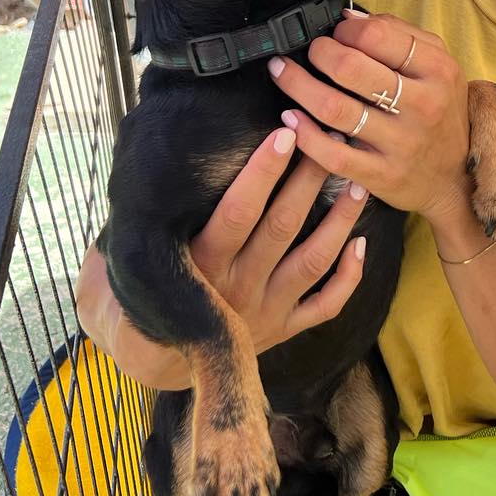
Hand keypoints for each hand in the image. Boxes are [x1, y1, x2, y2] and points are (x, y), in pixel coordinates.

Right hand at [76, 128, 369, 385]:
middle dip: (309, 181)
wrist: (155, 360)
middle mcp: (236, 286)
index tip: (284, 134)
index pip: (237, 211)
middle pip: (282, 226)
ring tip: (359, 185)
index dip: (262, 173)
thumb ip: (147, 216)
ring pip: (312, 260)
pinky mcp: (284, 329)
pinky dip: (348, 277)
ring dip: (339, 222)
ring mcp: (265, 310)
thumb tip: (144, 157)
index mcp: (201, 263)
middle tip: (332, 141)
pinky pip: (324, 305)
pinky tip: (362, 244)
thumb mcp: (133, 254)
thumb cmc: (146, 288)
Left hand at [268, 10, 472, 227]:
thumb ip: (401, 35)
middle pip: (351, 68)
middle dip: (319, 52)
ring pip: (335, 108)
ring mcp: (402, 143)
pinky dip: (304, 133)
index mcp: (437, 70)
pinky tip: (290, 119)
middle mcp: (423, 105)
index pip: (378, 36)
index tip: (336, 33)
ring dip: (298, 86)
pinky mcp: (382, 175)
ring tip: (282, 73)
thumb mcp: (438, 67)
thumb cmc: (439, 112)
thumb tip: (349, 18)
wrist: (453, 178)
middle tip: (310, 52)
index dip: (346, 30)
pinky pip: (332, 154)